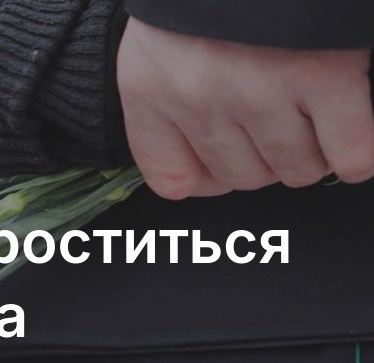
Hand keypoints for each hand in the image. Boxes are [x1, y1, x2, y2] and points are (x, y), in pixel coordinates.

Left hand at [117, 18, 373, 199]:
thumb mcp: (160, 42)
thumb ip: (168, 104)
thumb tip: (201, 175)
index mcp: (151, 89)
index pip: (172, 178)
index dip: (206, 176)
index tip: (224, 160)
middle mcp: (199, 98)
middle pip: (242, 176)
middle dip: (265, 156)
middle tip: (277, 118)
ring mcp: (261, 91)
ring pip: (294, 169)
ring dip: (311, 151)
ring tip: (311, 114)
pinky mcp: (325, 77)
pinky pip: (348, 153)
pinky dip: (355, 153)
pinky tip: (348, 130)